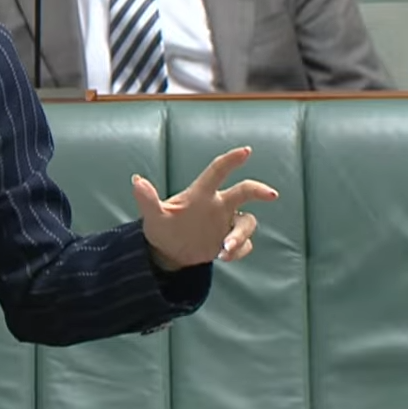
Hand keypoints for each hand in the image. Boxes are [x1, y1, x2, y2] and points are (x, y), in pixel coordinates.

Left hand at [133, 146, 277, 269]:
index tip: (245, 151)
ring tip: (225, 248)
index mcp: (201, 194)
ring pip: (247, 222)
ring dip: (241, 234)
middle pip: (244, 192)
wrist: (167, 253)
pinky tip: (223, 257)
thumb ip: (147, 199)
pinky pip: (244, 244)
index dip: (231, 160)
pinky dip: (238, 251)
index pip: (218, 171)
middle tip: (271, 194)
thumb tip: (136, 180)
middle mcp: (218, 205)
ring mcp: (226, 224)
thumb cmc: (161, 227)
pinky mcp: (229, 242)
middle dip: (258, 191)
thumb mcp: (153, 215)